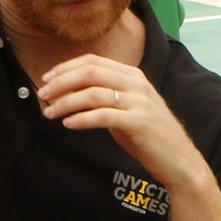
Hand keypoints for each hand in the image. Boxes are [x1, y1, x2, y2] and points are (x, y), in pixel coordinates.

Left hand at [35, 54, 208, 190]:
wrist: (178, 159)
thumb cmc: (147, 135)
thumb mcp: (125, 107)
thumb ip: (103, 96)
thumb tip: (67, 94)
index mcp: (132, 75)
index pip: (93, 61)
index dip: (66, 68)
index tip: (47, 79)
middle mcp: (136, 83)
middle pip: (90, 73)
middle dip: (61, 82)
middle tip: (42, 95)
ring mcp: (139, 102)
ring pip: (93, 93)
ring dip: (66, 102)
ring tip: (49, 113)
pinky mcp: (139, 122)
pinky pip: (102, 115)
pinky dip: (81, 118)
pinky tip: (68, 123)